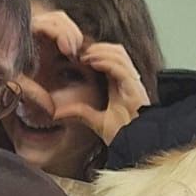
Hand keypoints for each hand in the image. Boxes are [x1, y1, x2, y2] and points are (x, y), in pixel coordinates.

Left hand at [11, 7, 149, 148]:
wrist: (137, 147)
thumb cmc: (124, 136)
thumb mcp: (96, 121)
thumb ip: (80, 113)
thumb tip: (58, 113)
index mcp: (121, 85)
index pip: (111, 58)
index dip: (96, 52)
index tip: (77, 55)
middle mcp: (129, 81)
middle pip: (117, 51)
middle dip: (98, 47)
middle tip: (79, 52)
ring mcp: (133, 85)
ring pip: (120, 54)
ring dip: (100, 51)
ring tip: (84, 56)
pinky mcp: (135, 90)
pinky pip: (121, 68)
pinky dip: (106, 61)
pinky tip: (92, 62)